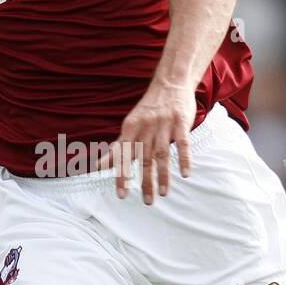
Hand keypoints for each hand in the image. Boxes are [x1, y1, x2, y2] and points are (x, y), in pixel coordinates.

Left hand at [105, 80, 195, 204]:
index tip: (121, 194)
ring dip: (163, 175)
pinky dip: (184, 159)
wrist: (170, 83)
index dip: (121, 175)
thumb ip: (118, 147)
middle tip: (147, 201)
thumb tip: (99, 165)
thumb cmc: (149, 109)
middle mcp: (146, 127)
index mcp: (130, 128)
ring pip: (162, 154)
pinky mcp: (181, 122)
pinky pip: (182, 143)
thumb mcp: (130, 125)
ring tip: (163, 193)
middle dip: (144, 181)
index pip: (123, 156)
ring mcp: (164, 124)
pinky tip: (185, 174)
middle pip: (143, 159)